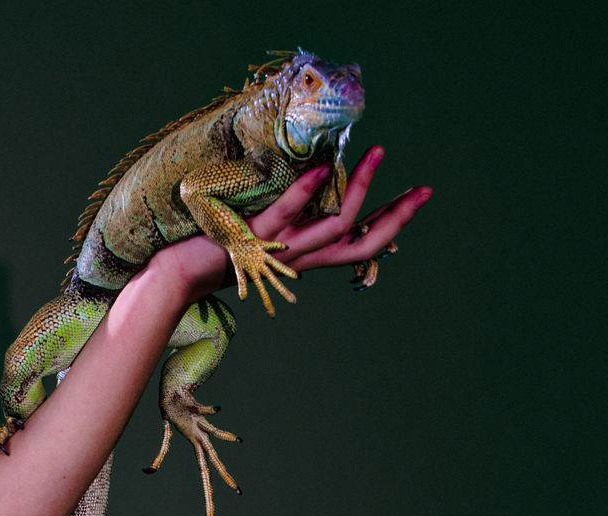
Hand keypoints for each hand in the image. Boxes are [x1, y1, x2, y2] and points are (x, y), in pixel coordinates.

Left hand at [154, 147, 431, 304]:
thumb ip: (293, 215)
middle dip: (397, 216)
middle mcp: (301, 256)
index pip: (362, 241)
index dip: (393, 222)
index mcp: (307, 254)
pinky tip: (321, 165)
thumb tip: (316, 182)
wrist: (182, 271)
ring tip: (376, 152)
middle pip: (362, 242)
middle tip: (425, 189)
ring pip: (334, 226)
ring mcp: (280, 249)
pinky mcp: (255, 238)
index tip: (418, 196)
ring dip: (360, 187)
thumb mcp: (267, 231)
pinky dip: (305, 192)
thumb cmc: (221, 248)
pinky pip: (285, 215)